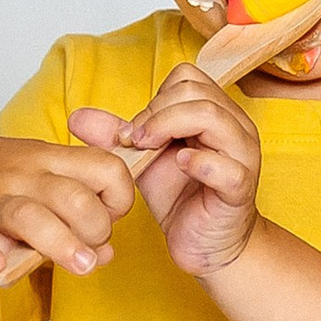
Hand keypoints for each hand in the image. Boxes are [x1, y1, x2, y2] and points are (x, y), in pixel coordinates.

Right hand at [0, 131, 136, 286]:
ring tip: (82, 265)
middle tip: (90, 250)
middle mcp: (23, 176)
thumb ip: (80, 212)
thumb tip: (106, 253)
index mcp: (50, 160)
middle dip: (97, 228)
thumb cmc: (2, 182)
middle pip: (74, 198)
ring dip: (60, 243)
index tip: (113, 217)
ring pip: (30, 217)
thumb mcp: (44, 179)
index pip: (105, 167)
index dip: (120, 197)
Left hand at [58, 0, 320, 277]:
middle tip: (135, 142)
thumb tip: (76, 116)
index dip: (155, 98)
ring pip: (213, 117)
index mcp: (214, 112)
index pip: (187, 77)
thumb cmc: (180, 197)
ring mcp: (243, 155)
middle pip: (196, 92)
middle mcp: (235, 126)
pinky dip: (199, 162)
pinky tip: (179, 166)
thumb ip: (115, 136)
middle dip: (156, 113)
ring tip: (148, 150)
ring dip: (169, 128)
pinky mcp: (240, 188)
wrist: (205, 243)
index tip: (134, 131)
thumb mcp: (141, 160)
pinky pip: (226, 166)